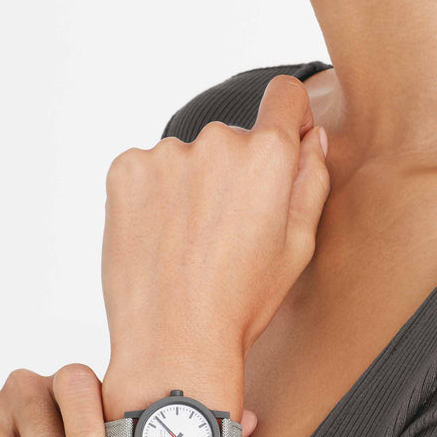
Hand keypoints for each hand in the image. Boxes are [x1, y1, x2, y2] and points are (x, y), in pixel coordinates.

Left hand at [101, 74, 329, 415]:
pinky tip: (162, 236)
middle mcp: (216, 141)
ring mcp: (165, 154)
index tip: (284, 141)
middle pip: (234, 139)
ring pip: (190, 157)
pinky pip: (151, 168)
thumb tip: (310, 138)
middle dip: (237, 172)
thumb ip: (311, 179)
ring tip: (190, 242)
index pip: (284, 96)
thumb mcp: (298, 246)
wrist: (173, 339)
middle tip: (227, 230)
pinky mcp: (125, 170)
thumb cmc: (241, 301)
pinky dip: (157, 194)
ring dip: (193, 184)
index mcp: (267, 156)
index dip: (290, 117)